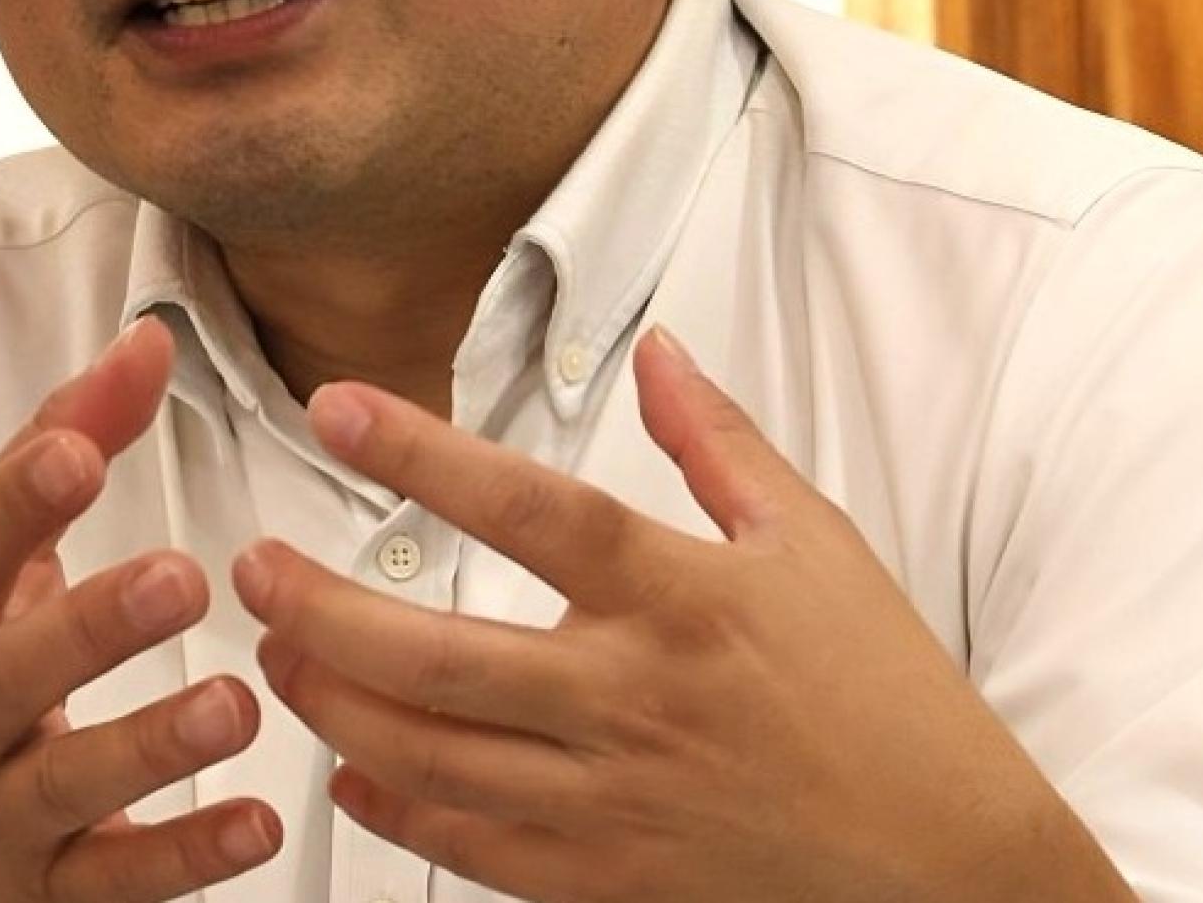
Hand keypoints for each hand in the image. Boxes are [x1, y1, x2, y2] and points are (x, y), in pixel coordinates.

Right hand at [0, 316, 281, 902]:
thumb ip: (64, 445)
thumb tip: (147, 340)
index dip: (12, 499)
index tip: (79, 449)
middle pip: (10, 674)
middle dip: (89, 627)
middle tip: (180, 579)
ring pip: (66, 785)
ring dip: (150, 747)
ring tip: (233, 704)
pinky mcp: (48, 893)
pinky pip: (116, 881)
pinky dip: (186, 857)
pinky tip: (258, 823)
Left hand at [232, 327, 1132, 902]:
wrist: (948, 865)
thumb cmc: (886, 697)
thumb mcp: (813, 539)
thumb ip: (719, 440)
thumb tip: (660, 352)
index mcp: (679, 596)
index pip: (525, 507)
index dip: (420, 450)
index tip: (338, 406)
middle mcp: (629, 699)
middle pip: (437, 654)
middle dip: (320, 611)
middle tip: (255, 570)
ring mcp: (610, 801)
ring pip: (430, 757)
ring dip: (333, 705)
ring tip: (277, 655)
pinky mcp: (605, 882)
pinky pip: (471, 851)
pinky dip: (397, 811)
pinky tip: (355, 771)